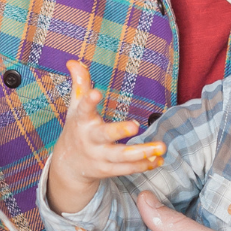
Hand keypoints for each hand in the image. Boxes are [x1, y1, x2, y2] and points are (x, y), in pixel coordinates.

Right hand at [46, 61, 165, 213]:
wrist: (68, 165)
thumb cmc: (76, 129)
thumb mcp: (75, 107)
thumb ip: (80, 84)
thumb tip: (73, 61)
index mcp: (82, 121)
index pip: (83, 109)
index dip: (89, 101)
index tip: (97, 93)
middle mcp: (90, 139)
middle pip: (105, 135)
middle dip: (119, 131)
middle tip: (135, 126)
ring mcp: (99, 156)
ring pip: (121, 156)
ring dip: (142, 153)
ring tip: (161, 147)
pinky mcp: (108, 170)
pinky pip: (127, 169)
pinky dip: (144, 165)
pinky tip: (159, 160)